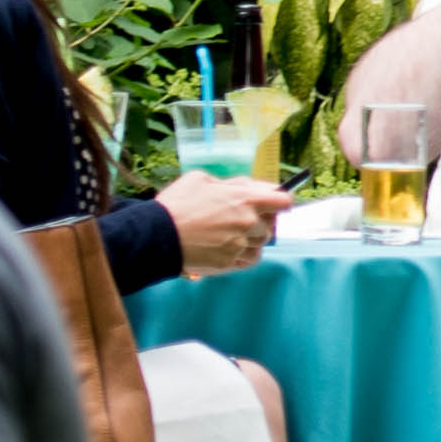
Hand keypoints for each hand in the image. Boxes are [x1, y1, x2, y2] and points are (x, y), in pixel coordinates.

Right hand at [156, 171, 288, 264]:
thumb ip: (229, 184)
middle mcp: (247, 223)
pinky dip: (246, 254)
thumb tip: (243, 188)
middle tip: (245, 218)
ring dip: (252, 238)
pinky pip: (249, 259)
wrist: (158, 235)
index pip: (282, 201)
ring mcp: (240, 245)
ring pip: (260, 243)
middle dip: (261, 220)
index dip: (282, 201)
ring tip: (233, 233)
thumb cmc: (177, 204)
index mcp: (245, 199)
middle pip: (270, 224)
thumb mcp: (201, 179)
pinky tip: (233, 248)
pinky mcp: (230, 262)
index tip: (279, 203)